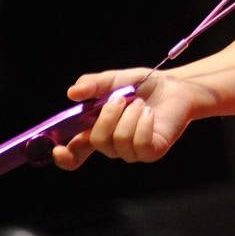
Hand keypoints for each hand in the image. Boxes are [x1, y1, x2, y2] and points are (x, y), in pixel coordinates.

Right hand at [52, 68, 194, 169]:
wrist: (175, 86)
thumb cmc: (144, 85)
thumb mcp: (115, 80)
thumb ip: (93, 85)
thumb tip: (72, 93)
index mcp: (98, 130)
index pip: (75, 152)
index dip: (65, 155)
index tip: (58, 148)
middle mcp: (113, 145)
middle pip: (97, 141)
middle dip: (107, 115)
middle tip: (121, 98)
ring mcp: (132, 151)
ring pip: (119, 141)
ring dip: (130, 115)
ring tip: (140, 103)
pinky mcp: (152, 152)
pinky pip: (140, 144)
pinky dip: (144, 122)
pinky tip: (149, 112)